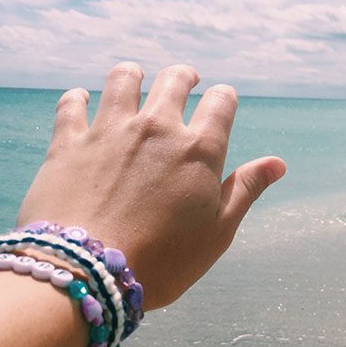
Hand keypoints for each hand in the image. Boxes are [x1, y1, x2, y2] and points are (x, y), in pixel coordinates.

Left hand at [17, 62, 285, 308]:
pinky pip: (72, 103)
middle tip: (186, 80)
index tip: (222, 102)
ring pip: (123, 79)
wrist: (88, 272)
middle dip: (185, 77)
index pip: (221, 103)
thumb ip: (245, 190)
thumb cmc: (163, 261)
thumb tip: (277, 163)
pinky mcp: (68, 141)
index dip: (224, 99)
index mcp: (199, 150)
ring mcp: (109, 130)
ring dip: (134, 74)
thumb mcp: (218, 232)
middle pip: (174, 80)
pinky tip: (82, 101)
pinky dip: (78, 98)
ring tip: (135, 77)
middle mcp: (156, 128)